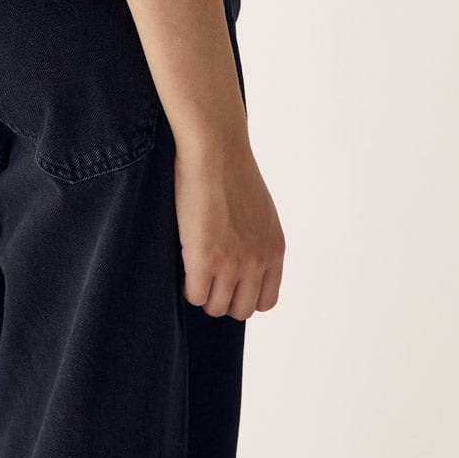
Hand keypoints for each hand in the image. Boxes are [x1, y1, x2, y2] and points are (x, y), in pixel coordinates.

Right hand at [173, 121, 284, 318]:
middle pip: (241, 310)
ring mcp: (233, 263)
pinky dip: (187, 286)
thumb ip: (257, 241)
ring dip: (203, 292)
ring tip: (193, 267)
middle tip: (207, 275)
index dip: (243, 294)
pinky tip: (183, 262)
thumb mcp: (259, 211)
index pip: (266, 301)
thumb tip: (242, 265)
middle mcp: (259, 261)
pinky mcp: (205, 258)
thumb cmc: (231, 170)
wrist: (215, 147)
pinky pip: (194, 295)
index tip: (227, 280)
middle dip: (222, 297)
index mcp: (275, 250)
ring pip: (215, 306)